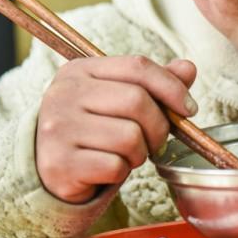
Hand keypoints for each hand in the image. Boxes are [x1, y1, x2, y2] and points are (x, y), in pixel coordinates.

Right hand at [36, 56, 196, 203]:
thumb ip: (153, 83)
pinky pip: (114, 166)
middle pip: (137, 101)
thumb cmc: (93, 127)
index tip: (189, 109)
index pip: (138, 66)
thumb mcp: (119, 97)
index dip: (172, 87)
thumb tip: (188, 68)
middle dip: (159, 126)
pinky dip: (121, 171)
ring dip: (140, 152)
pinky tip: (109, 167)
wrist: (48, 167)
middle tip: (155, 139)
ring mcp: (58, 128)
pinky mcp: (59, 163)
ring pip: (130, 137)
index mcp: (80, 70)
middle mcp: (64, 93)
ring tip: (126, 153)